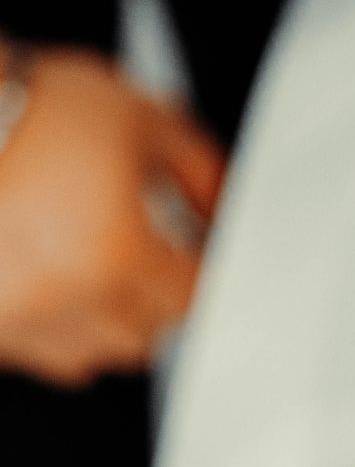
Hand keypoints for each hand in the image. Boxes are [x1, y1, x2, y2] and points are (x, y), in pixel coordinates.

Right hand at [0, 50, 224, 384]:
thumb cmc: (37, 113)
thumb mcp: (143, 118)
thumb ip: (198, 169)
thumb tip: (221, 205)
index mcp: (115, 253)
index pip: (190, 296)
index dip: (206, 267)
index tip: (203, 247)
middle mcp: (66, 301)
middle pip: (146, 332)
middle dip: (162, 292)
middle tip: (156, 246)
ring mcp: (21, 321)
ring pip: (93, 352)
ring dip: (112, 317)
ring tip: (103, 260)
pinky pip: (43, 354)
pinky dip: (61, 327)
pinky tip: (60, 278)